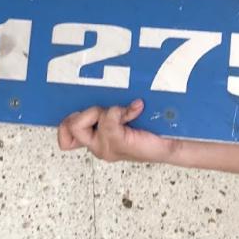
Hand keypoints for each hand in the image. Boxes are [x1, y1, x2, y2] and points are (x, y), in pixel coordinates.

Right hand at [57, 99, 173, 163]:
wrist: (173, 144)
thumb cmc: (152, 131)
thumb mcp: (124, 118)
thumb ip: (109, 110)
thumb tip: (103, 91)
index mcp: (96, 140)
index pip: (65, 135)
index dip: (67, 121)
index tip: (89, 111)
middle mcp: (98, 146)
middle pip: (70, 125)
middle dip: (88, 111)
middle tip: (111, 111)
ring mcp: (106, 148)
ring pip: (86, 121)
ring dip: (105, 111)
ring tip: (126, 112)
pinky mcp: (118, 143)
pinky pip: (108, 120)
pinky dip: (121, 110)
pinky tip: (136, 108)